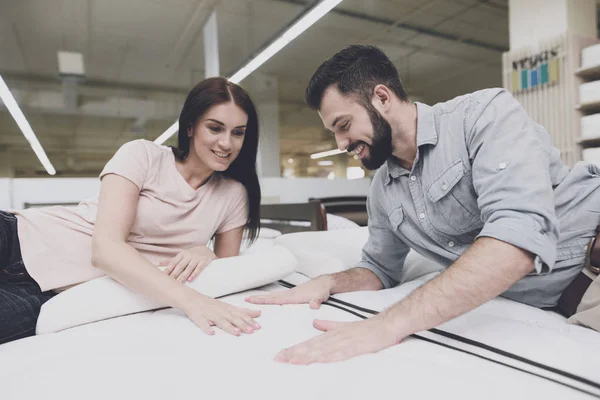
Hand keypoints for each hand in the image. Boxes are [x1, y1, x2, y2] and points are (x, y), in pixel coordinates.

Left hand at [160, 246, 215, 282]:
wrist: (206, 250)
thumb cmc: (190, 255)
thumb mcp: (181, 256)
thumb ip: (171, 261)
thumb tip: (158, 264)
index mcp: (181, 254)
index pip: (173, 262)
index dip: (168, 269)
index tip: (163, 276)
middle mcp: (188, 255)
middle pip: (180, 266)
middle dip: (175, 274)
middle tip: (170, 282)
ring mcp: (196, 258)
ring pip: (189, 268)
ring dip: (184, 275)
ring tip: (179, 282)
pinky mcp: (204, 261)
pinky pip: (199, 268)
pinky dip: (194, 274)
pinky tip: (190, 279)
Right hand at [184, 294, 260, 335]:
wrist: (193, 299)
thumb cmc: (212, 305)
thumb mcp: (229, 307)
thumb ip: (243, 311)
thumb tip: (258, 313)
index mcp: (228, 310)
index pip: (241, 315)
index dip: (249, 321)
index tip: (258, 326)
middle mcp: (221, 312)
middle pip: (233, 319)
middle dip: (243, 325)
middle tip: (251, 331)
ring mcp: (210, 315)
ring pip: (221, 322)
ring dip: (229, 327)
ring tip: (236, 332)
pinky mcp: (200, 319)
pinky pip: (203, 324)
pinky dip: (207, 328)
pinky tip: (211, 332)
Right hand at [245, 276, 332, 308]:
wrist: (323, 284)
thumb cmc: (320, 290)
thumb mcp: (319, 297)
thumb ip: (315, 302)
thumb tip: (314, 306)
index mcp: (292, 297)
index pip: (275, 299)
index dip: (264, 300)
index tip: (254, 300)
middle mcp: (289, 294)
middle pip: (270, 296)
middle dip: (258, 298)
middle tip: (246, 299)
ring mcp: (290, 293)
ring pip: (273, 296)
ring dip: (262, 297)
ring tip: (252, 298)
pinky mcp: (292, 294)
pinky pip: (278, 296)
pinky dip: (270, 297)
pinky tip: (267, 299)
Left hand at [275, 316, 402, 363]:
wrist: (385, 324)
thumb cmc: (366, 328)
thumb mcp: (344, 326)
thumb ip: (328, 325)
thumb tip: (315, 324)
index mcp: (331, 334)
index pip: (309, 342)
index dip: (294, 348)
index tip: (281, 354)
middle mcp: (334, 337)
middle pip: (310, 346)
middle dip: (294, 353)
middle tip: (278, 358)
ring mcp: (344, 342)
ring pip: (321, 350)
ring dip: (306, 355)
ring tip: (291, 360)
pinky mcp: (354, 348)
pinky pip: (339, 354)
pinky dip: (327, 358)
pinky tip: (318, 361)